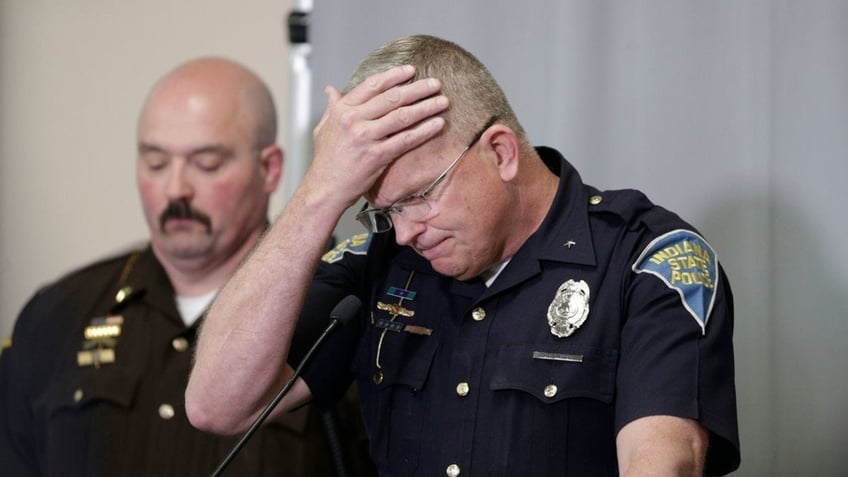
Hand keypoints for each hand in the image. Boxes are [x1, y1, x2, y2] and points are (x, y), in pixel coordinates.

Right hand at [307, 65, 448, 207]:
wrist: (324, 189)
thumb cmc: (325, 161)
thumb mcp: (323, 129)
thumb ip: (331, 107)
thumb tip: (331, 89)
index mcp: (342, 110)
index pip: (372, 85)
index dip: (394, 75)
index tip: (410, 71)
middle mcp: (353, 120)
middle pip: (391, 97)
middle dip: (417, 88)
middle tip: (435, 83)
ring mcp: (365, 137)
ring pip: (402, 116)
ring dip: (426, 106)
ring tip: (443, 101)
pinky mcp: (377, 155)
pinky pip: (406, 139)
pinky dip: (424, 130)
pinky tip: (438, 124)